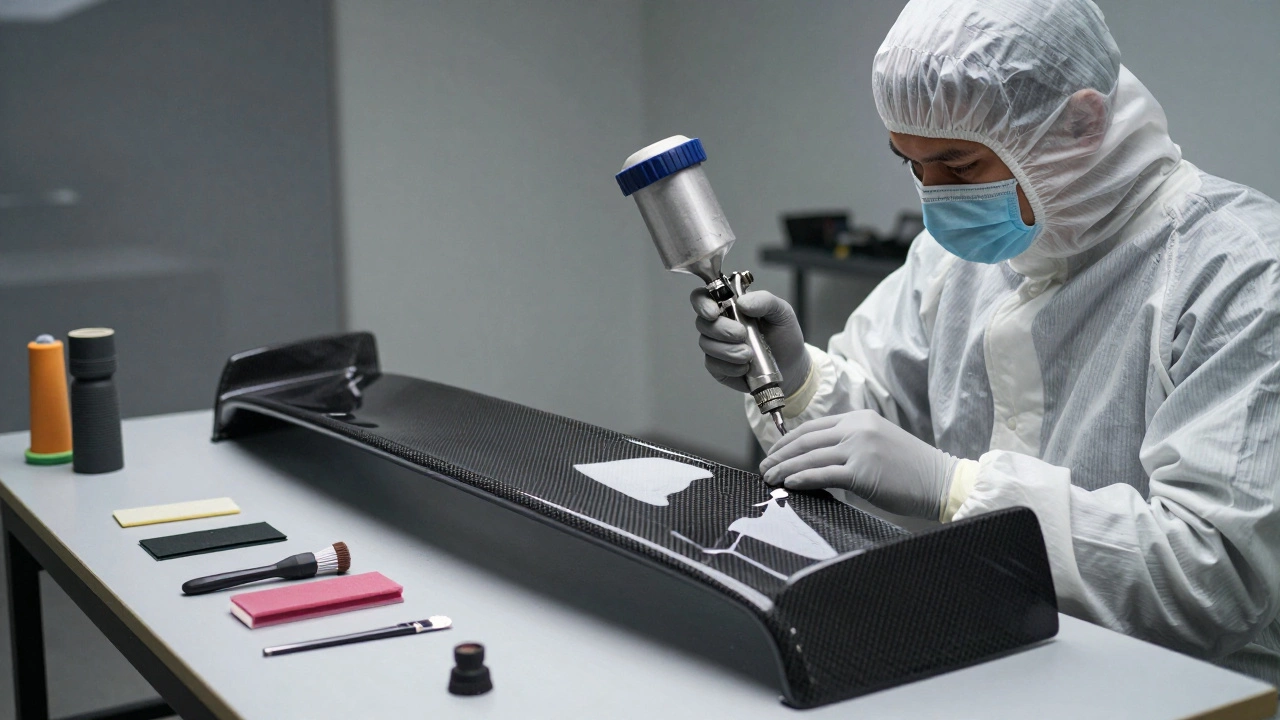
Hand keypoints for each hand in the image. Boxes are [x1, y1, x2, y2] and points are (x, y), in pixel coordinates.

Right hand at [690, 289, 809, 395]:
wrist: (792, 365)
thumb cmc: (783, 335)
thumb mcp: (781, 311)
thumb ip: (764, 300)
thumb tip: (742, 302)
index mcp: (730, 304)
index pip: (703, 298)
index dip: (702, 303)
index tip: (714, 312)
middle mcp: (719, 323)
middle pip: (702, 323)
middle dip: (722, 329)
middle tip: (742, 334)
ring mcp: (717, 346)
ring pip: (706, 345)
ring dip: (728, 350)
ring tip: (749, 354)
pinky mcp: (718, 366)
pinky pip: (713, 365)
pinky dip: (730, 366)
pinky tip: (745, 366)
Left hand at [758, 410, 956, 519]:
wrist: (940, 481)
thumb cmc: (910, 469)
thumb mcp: (877, 444)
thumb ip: (849, 445)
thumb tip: (814, 460)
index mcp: (860, 418)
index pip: (814, 427)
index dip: (788, 440)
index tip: (774, 451)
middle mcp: (857, 428)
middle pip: (806, 440)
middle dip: (780, 454)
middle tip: (764, 466)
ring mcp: (860, 448)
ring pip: (810, 457)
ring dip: (784, 468)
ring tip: (769, 478)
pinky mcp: (862, 470)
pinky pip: (823, 474)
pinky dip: (802, 479)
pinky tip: (789, 484)